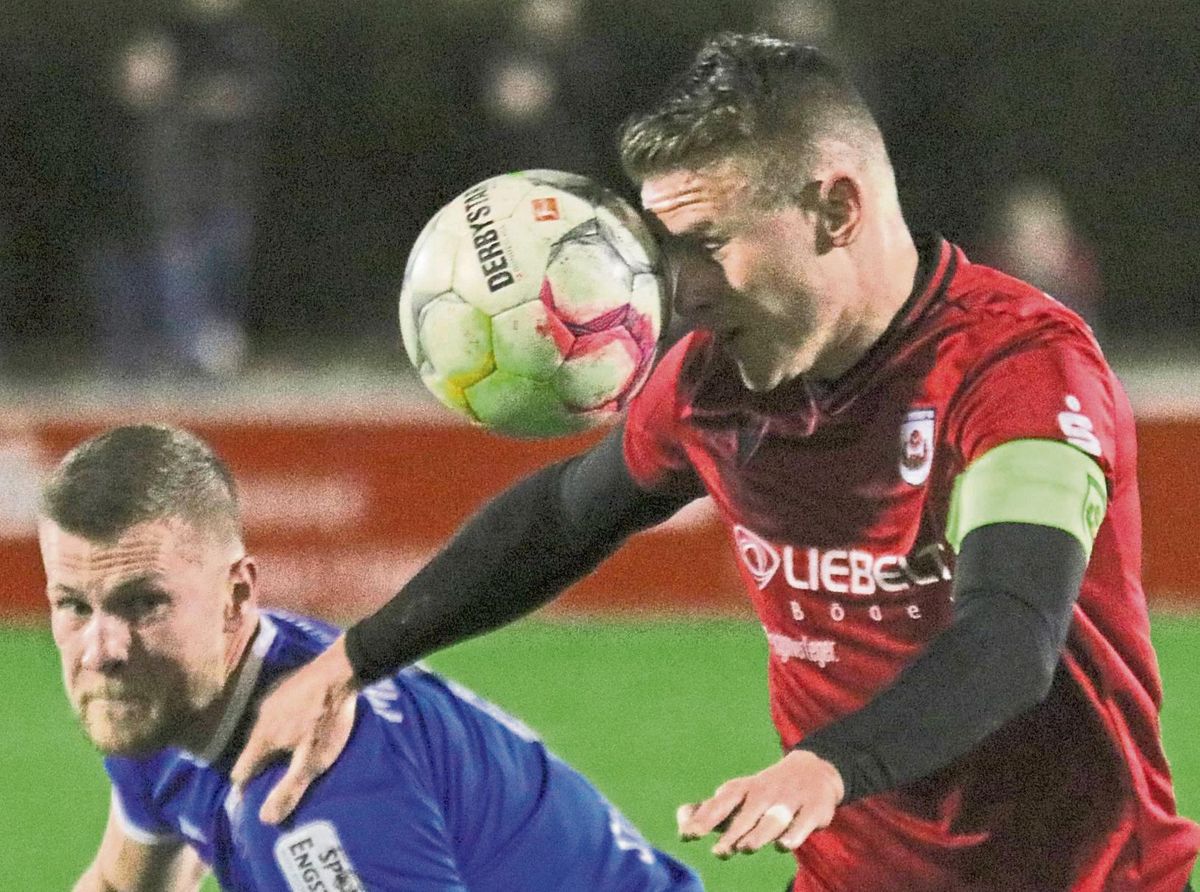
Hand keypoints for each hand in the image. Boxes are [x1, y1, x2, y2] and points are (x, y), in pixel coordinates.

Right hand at [230, 634, 358, 823]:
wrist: (342, 671)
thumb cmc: (327, 720)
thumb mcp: (312, 760)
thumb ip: (289, 789)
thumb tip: (264, 819)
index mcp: (261, 739)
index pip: (240, 772)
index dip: (245, 789)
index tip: (252, 800)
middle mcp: (258, 718)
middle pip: (251, 751)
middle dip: (258, 767)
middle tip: (273, 779)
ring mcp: (269, 699)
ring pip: (262, 731)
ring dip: (270, 745)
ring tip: (285, 756)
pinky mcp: (282, 686)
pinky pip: (273, 714)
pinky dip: (279, 726)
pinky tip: (295, 728)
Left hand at [676, 750, 843, 857]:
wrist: (814, 772)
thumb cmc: (765, 792)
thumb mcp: (737, 796)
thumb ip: (708, 811)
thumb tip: (681, 824)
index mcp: (743, 790)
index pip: (721, 803)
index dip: (704, 819)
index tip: (688, 835)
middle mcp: (765, 792)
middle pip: (747, 813)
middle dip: (732, 832)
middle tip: (718, 852)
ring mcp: (790, 800)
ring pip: (774, 819)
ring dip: (759, 833)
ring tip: (745, 848)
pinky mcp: (814, 810)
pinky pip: (803, 823)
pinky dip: (793, 835)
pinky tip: (782, 845)